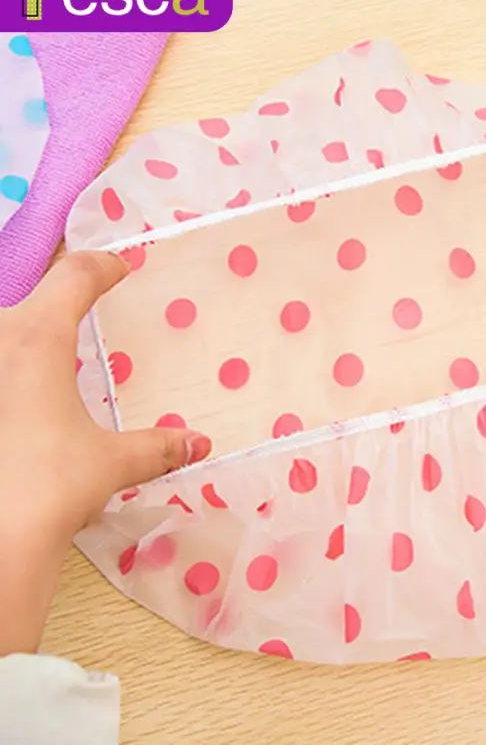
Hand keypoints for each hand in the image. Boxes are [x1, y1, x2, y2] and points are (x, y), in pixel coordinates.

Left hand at [0, 252, 210, 654]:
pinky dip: (13, 374)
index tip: (118, 268)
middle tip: (84, 314)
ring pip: (5, 334)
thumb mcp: (111, 462)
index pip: (74, 277)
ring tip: (51, 365)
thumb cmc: (48, 485)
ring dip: (26, 338)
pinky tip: (23, 407)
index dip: (101, 266)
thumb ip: (158, 447)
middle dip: (58, 302)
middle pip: (29, 299)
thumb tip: (200, 444)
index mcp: (38, 339)